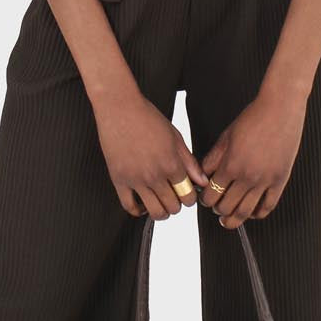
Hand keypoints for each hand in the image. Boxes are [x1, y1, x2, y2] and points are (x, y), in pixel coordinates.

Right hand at [93, 88, 210, 220]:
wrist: (120, 108)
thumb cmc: (148, 117)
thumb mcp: (175, 137)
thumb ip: (189, 161)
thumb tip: (201, 181)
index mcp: (171, 163)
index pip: (188, 195)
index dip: (190, 198)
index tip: (186, 193)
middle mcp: (155, 175)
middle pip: (173, 207)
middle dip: (177, 205)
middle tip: (174, 197)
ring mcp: (136, 179)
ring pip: (154, 212)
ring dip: (161, 212)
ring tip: (161, 203)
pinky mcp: (119, 179)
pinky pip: (129, 206)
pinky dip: (138, 211)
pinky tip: (143, 204)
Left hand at [197, 88, 307, 226]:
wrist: (280, 108)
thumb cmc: (253, 118)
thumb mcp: (226, 137)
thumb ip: (213, 159)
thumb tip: (203, 176)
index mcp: (231, 165)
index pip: (211, 195)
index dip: (205, 200)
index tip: (206, 198)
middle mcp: (247, 177)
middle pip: (226, 207)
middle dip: (217, 210)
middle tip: (216, 208)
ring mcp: (265, 180)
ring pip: (246, 212)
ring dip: (234, 220)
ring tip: (229, 220)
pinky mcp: (280, 180)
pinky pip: (268, 206)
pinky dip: (258, 214)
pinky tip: (252, 213)